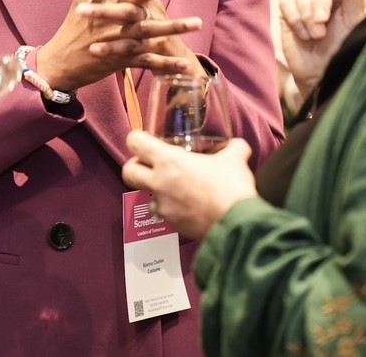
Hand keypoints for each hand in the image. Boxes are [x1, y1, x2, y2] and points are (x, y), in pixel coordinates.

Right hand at [36, 0, 201, 90]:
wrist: (60, 62)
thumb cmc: (73, 26)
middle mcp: (115, 16)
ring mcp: (120, 38)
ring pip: (152, 30)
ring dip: (175, 27)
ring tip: (198, 22)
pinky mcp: (122, 60)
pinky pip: (148, 62)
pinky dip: (165, 64)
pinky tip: (184, 64)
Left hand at [122, 131, 256, 239]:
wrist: (237, 223)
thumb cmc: (231, 187)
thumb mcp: (235, 158)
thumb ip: (234, 147)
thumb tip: (238, 146)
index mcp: (169, 161)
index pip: (135, 142)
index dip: (137, 139)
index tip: (145, 140)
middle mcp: (159, 183)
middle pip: (128, 172)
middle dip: (134, 166)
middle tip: (150, 164)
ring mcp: (163, 207)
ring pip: (145, 196)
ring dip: (154, 190)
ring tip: (174, 188)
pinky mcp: (172, 225)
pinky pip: (163, 214)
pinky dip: (171, 209)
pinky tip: (187, 206)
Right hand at [278, 0, 364, 92]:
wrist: (323, 73)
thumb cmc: (344, 47)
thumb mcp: (354, 20)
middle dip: (321, 0)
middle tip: (323, 22)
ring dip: (308, 15)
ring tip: (317, 36)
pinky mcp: (288, 9)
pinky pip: (287, 2)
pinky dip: (296, 20)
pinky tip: (305, 35)